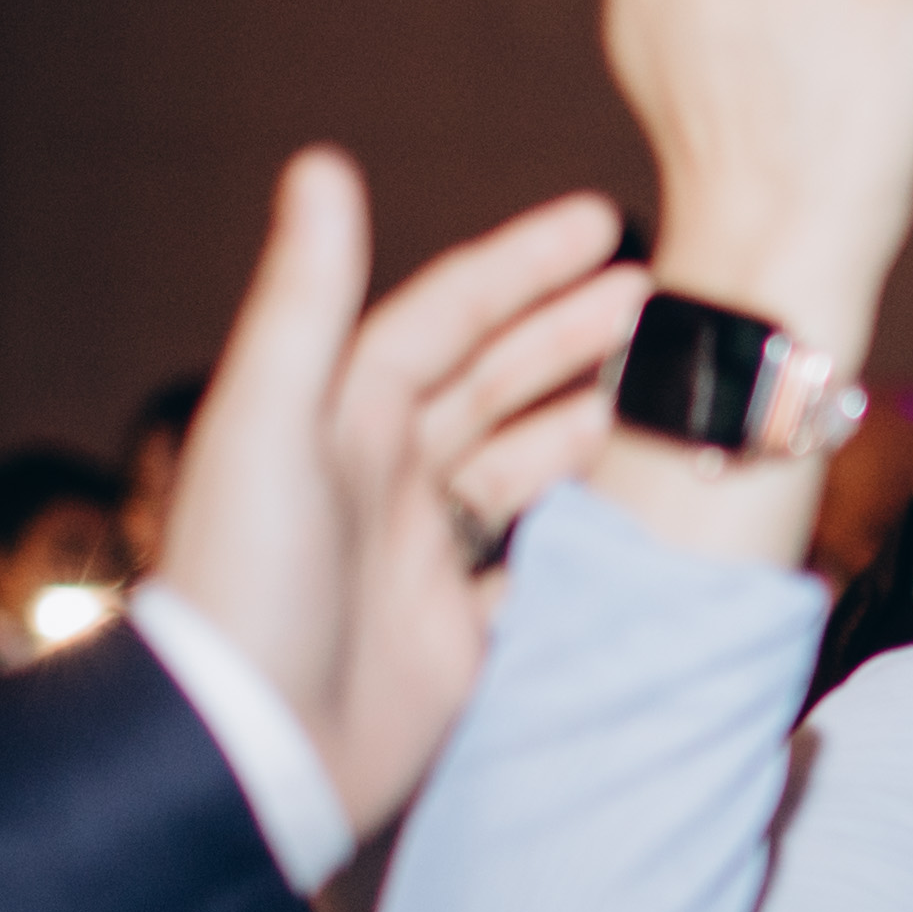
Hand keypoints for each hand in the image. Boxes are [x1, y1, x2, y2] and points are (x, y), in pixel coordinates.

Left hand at [161, 149, 649, 838]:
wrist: (249, 749)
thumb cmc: (245, 578)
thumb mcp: (271, 421)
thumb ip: (305, 295)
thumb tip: (323, 161)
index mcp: (339, 419)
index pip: (444, 318)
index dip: (520, 267)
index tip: (601, 223)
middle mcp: (384, 480)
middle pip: (493, 385)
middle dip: (572, 335)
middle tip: (660, 297)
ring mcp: (424, 559)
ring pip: (524, 468)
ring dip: (589, 422)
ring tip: (667, 388)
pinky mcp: (456, 639)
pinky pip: (538, 570)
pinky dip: (590, 537)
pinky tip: (647, 509)